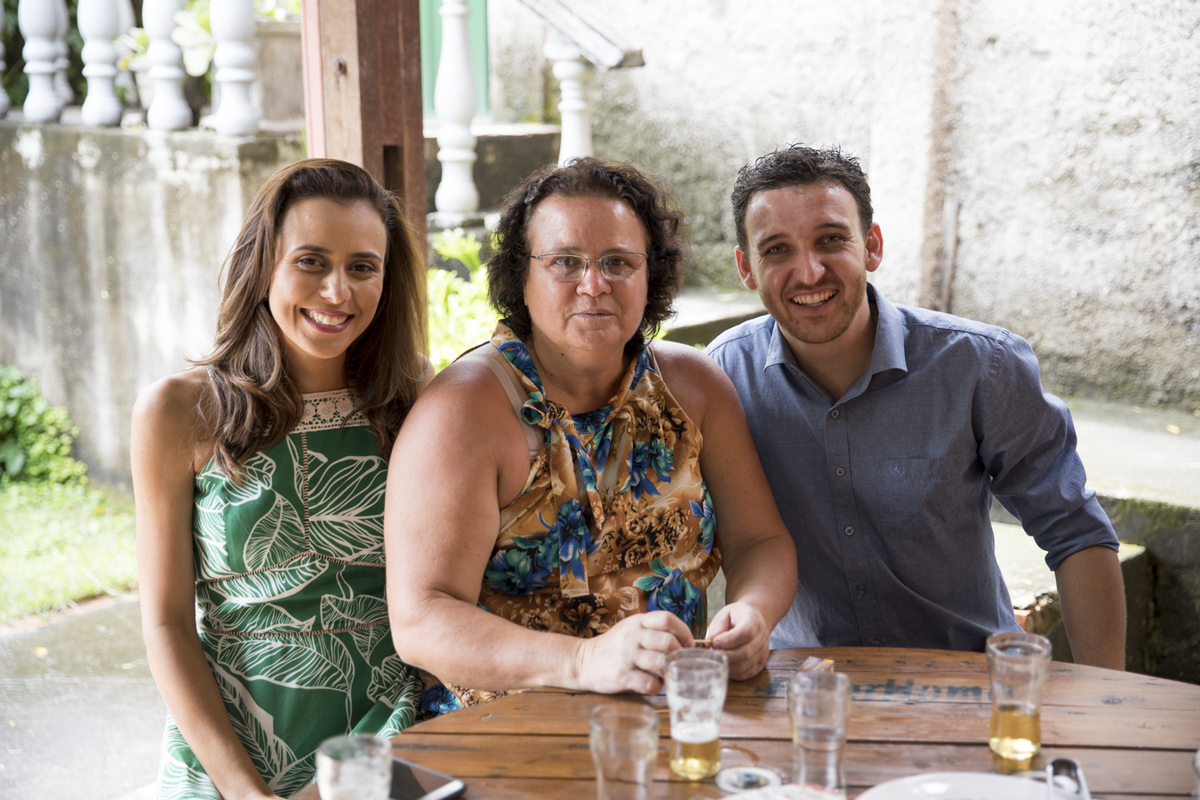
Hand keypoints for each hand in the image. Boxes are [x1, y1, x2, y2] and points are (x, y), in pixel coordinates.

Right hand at [574, 611, 692, 693]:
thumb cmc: (613, 647)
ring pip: (661, 662)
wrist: (584, 661)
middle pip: (667, 641)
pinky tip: (653, 685)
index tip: (688, 643)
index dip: (683, 631)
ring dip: (669, 671)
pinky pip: (649, 683)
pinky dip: (657, 687)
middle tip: (680, 662)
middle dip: (679, 654)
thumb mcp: (630, 630)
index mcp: (637, 623)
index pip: (666, 619)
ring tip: (667, 675)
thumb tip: (683, 642)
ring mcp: (627, 656)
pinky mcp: (622, 675)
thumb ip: (652, 631)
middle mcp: (632, 636)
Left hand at [705, 602, 769, 680]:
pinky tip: (724, 664)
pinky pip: (745, 674)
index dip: (728, 640)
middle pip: (745, 653)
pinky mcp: (760, 664)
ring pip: (744, 666)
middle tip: (712, 652)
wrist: (754, 621)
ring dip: (727, 664)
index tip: (714, 642)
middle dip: (724, 655)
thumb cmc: (737, 617)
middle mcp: (762, 637)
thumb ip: (717, 626)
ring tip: (717, 657)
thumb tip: (710, 641)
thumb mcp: (725, 614)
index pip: (745, 632)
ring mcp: (763, 652)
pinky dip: (732, 672)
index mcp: (753, 620)